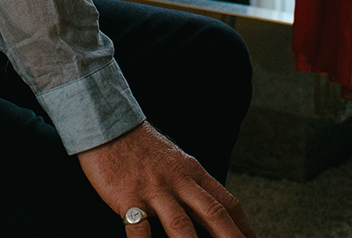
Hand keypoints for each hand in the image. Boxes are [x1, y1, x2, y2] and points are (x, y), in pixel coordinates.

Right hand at [78, 123, 255, 237]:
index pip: (227, 201)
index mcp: (192, 172)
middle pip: (213, 213)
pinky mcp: (128, 197)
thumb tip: (210, 209)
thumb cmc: (140, 146)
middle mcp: (178, 181)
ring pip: (181, 225)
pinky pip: (138, 229)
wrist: (107, 124)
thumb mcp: (174, 161)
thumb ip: (191, 184)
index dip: (244, 226)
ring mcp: (154, 190)